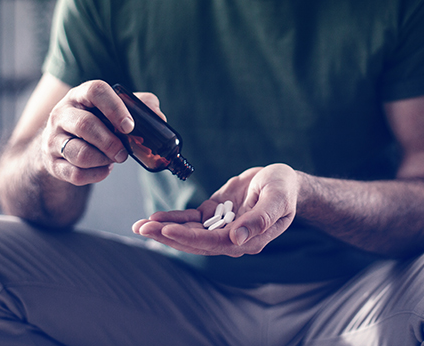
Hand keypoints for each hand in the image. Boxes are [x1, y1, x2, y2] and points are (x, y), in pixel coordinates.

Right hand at [40, 80, 163, 185]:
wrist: (59, 143)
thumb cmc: (94, 122)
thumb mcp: (112, 108)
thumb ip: (138, 106)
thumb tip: (159, 117)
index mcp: (80, 95)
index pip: (95, 91)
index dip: (115, 108)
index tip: (129, 126)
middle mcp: (62, 114)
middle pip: (86, 125)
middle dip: (111, 142)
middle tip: (124, 152)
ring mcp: (53, 139)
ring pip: (80, 153)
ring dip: (103, 159)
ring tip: (113, 158)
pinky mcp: (52, 163)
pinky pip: (76, 174)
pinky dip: (96, 175)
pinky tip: (103, 168)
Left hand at [132, 163, 298, 256]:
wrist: (284, 182)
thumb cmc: (284, 189)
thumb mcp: (277, 199)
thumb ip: (260, 219)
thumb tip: (237, 239)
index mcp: (247, 239)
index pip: (213, 242)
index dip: (189, 237)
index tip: (167, 229)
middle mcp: (231, 238)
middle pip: (195, 241)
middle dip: (167, 235)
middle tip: (142, 228)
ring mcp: (221, 226)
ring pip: (189, 232)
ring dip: (164, 229)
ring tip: (139, 225)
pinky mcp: (215, 214)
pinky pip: (191, 219)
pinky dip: (174, 218)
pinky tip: (155, 217)